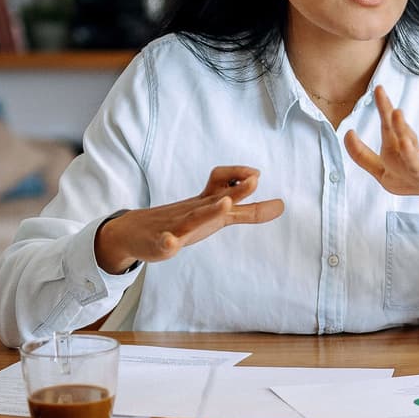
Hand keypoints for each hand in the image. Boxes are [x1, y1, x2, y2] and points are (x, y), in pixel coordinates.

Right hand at [94, 166, 284, 274]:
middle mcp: (195, 210)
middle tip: (256, 178)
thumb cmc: (183, 221)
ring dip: (210, 210)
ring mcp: (177, 226)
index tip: (258, 174)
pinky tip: (170, 243)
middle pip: (217, 197)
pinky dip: (168, 241)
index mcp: (207, 203)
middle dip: (237, 189)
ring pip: (194, 218)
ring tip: (225, 204)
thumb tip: (281, 205)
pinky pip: (165, 242)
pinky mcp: (161, 242)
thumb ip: (249, 212)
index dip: (241, 178)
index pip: (225, 184)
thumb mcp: (218, 215)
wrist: (136, 231)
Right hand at [344, 86, 418, 219]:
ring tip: (406, 141)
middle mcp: (403, 177)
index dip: (356, 149)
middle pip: (393, 153)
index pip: (369, 159)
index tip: (349, 132)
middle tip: (394, 111)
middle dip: (393, 131)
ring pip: (415, 167)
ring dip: (409, 154)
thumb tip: (362, 125)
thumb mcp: (403, 153)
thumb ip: (394, 134)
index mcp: (389, 172)